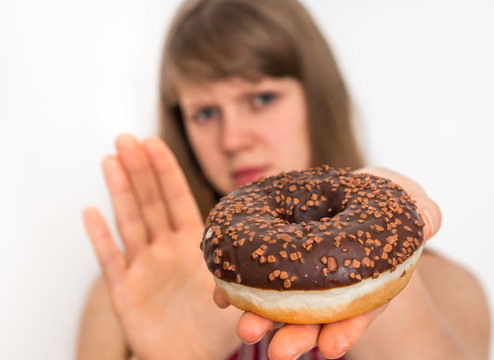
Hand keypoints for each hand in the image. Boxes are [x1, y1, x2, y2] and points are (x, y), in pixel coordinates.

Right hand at [83, 134, 240, 359]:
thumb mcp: (237, 290)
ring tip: (111, 160)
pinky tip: (91, 212)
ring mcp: (144, 268)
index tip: (153, 142)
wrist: (192, 359)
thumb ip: (240, 258)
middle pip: (150, 202)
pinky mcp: (125, 292)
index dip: (165, 170)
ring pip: (130, 222)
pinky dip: (100, 238)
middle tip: (126, 139)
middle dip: (139, 169)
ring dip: (120, 192)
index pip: (177, 199)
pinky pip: (111, 261)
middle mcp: (166, 250)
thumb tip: (257, 231)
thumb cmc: (215, 327)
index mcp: (193, 244)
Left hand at [213, 167, 441, 359]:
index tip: (331, 349)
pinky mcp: (274, 257)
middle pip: (318, 314)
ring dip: (265, 318)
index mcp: (365, 275)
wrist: (351, 189)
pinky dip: (239, 288)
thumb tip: (428, 221)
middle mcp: (333, 280)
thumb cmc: (382, 196)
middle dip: (299, 335)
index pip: (359, 307)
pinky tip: (222, 295)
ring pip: (283, 302)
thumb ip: (420, 212)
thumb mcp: (407, 199)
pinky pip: (255, 275)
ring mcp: (303, 271)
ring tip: (246, 330)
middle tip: (277, 350)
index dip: (347, 329)